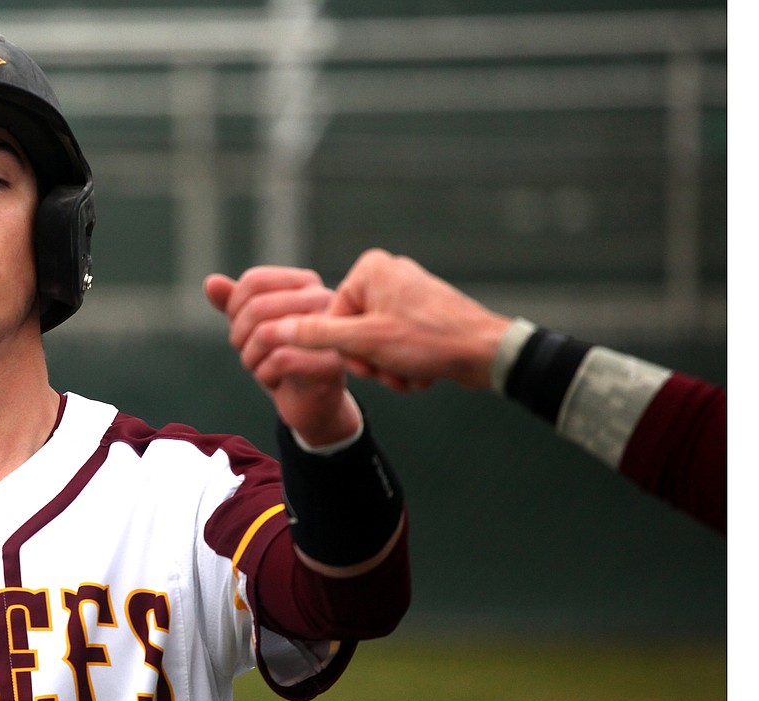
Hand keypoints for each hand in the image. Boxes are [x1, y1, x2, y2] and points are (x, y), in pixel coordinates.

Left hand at [204, 266, 360, 445]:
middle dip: (239, 336)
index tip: (239, 330)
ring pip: (266, 333)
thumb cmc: (284, 360)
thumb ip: (233, 304)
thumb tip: (211, 282)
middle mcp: (323, 300)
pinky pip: (279, 360)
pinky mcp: (330, 363)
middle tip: (248, 354)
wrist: (313, 403)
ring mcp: (329, 331)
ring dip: (250, 357)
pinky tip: (275, 381)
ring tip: (260, 367)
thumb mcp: (253, 329)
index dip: (234, 308)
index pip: (254, 281)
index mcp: (305, 284)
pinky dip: (264, 374)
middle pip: (257, 307)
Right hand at [273, 249, 512, 391]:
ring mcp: (406, 296)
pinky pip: (396, 346)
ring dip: (388, 370)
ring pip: (374, 346)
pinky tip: (424, 372)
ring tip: (412, 372)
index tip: (370, 359)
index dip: (346, 349)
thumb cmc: (430, 339)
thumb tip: (272, 330)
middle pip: (352, 333)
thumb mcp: (366, 341)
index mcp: (369, 270)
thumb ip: (317, 335)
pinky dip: (405, 366)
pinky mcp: (421, 315)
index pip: (330, 318)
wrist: (486, 353)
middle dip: (371, 362)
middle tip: (392, 370)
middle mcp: (386, 276)